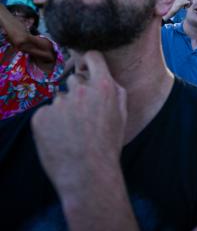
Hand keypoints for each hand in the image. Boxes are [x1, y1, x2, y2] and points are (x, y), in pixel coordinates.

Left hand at [31, 51, 126, 193]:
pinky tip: (61, 138)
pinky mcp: (41, 117)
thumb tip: (106, 76)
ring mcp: (59, 103)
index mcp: (104, 87)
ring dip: (65, 110)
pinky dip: (51, 124)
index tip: (88, 67)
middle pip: (75, 80)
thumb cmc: (108, 145)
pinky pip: (46, 113)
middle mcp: (81, 91)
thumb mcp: (122, 115)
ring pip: (60, 99)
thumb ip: (115, 91)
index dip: (90, 61)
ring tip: (73, 132)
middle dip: (78, 92)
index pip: (93, 57)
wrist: (88, 173)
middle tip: (84, 116)